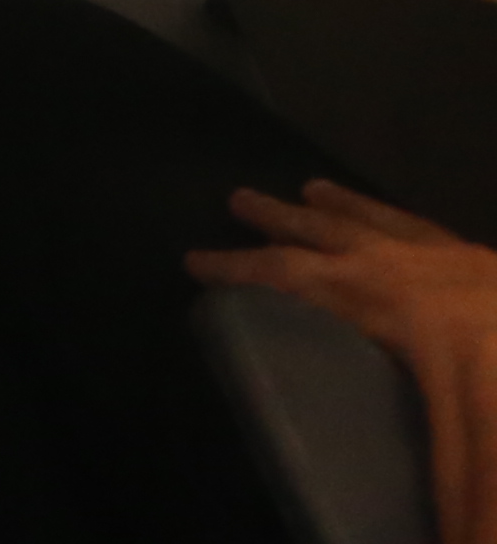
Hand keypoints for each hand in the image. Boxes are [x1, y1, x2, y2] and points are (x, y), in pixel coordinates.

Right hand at [193, 181, 496, 543]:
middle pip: (334, 233)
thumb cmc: (482, 390)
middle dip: (283, 218)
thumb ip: (409, 467)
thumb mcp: (437, 438)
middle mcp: (406, 264)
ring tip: (316, 189)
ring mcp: (455, 260)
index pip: (290, 272)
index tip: (191, 262)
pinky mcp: (491, 264)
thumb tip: (381, 469)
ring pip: (387, 222)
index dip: (237, 267)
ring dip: (347, 207)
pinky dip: (408, 224)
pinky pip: (435, 233)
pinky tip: (410, 229)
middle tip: (240, 197)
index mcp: (374, 292)